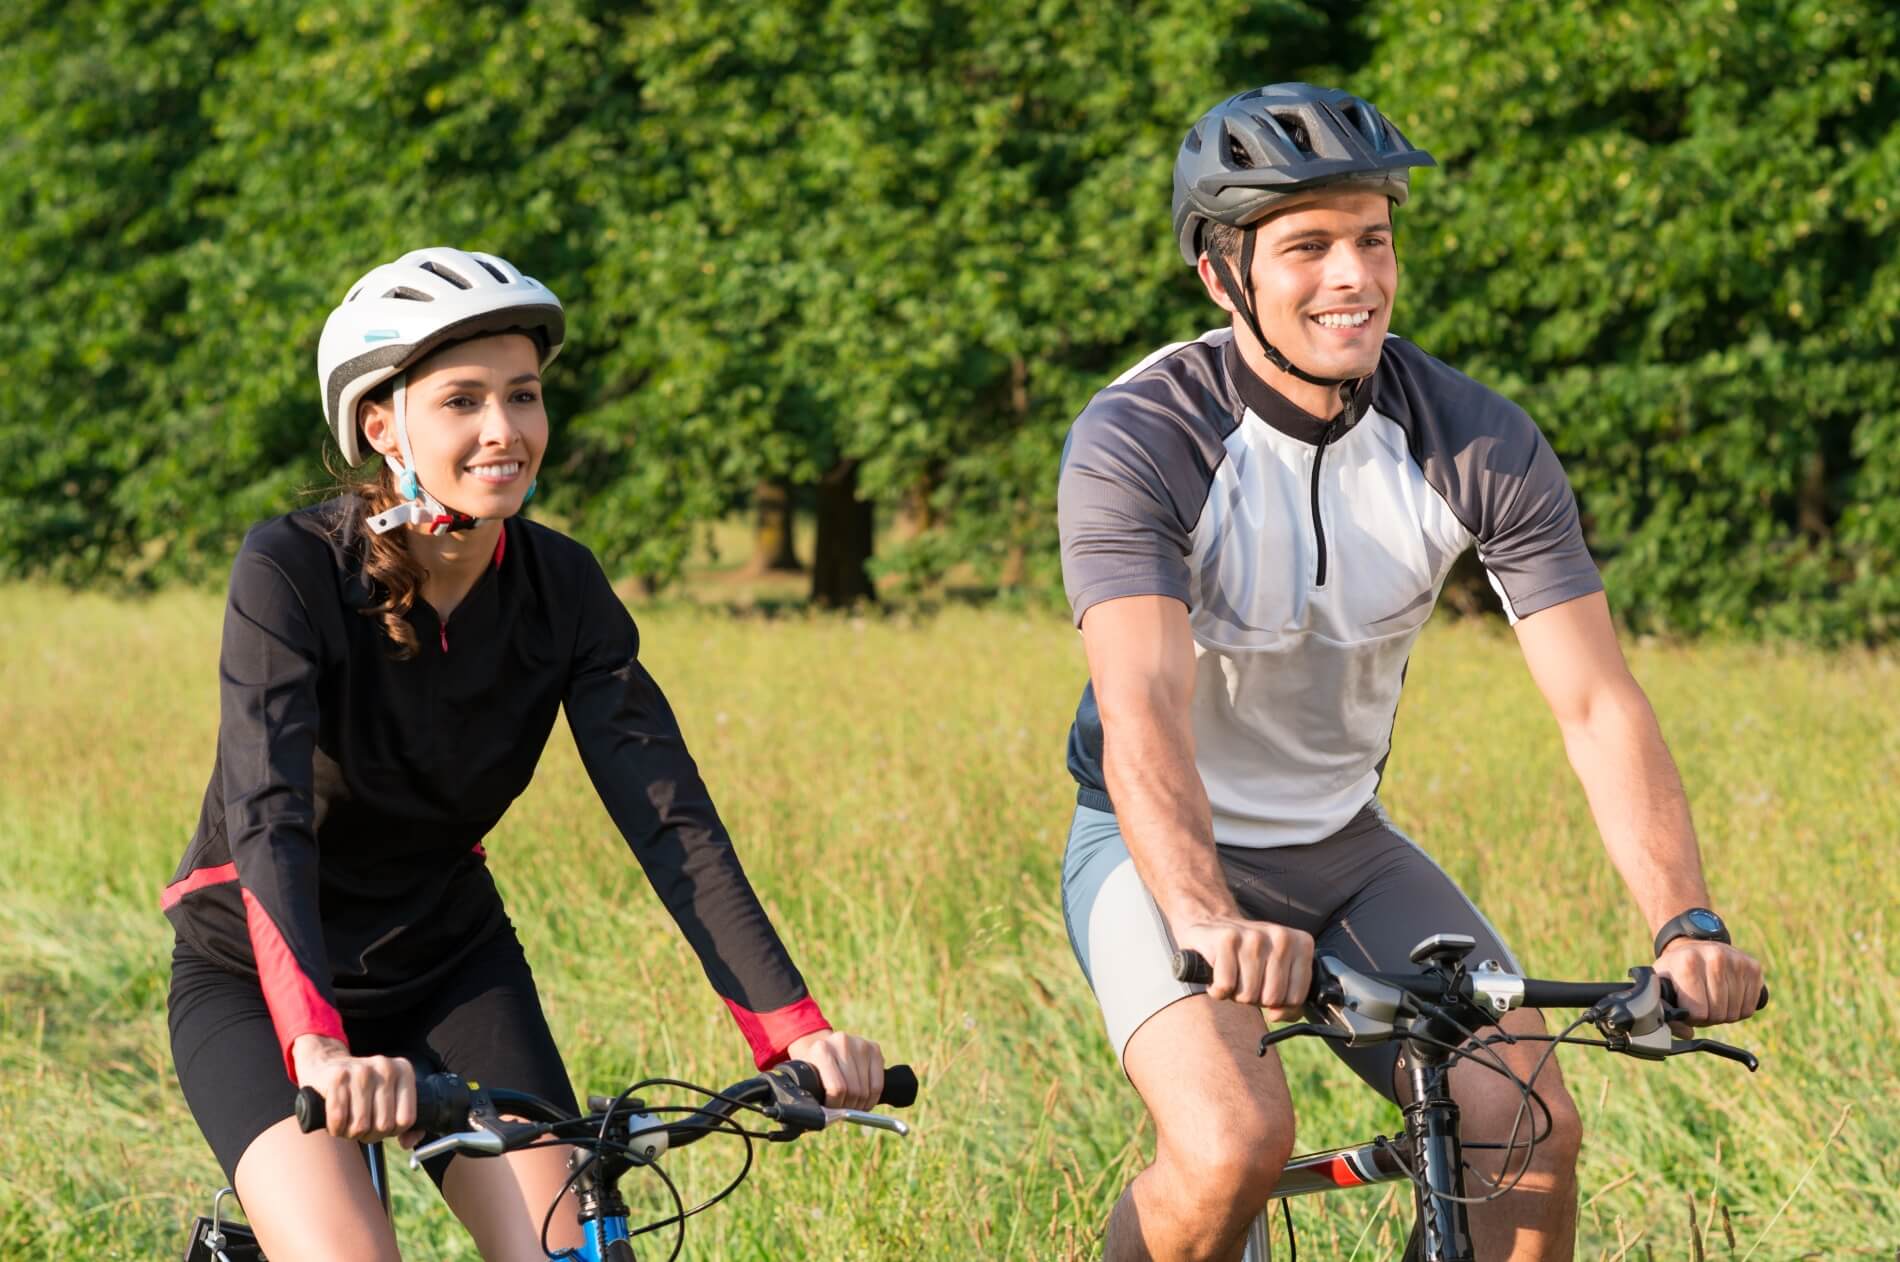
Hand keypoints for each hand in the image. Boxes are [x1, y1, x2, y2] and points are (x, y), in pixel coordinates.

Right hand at [290, 1034, 418, 1143]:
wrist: (328, 1064)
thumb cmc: (363, 1089)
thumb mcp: (390, 1097)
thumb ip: (405, 1122)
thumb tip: (408, 1143)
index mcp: (404, 1071)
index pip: (406, 1119)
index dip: (392, 1131)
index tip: (381, 1125)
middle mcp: (386, 1067)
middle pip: (383, 1125)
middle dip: (370, 1135)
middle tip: (361, 1127)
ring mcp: (361, 1070)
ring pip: (361, 1126)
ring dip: (351, 1133)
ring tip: (349, 1124)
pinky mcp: (337, 1077)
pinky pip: (339, 1119)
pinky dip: (336, 1128)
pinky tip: (336, 1121)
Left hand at [785, 1028, 884, 1109]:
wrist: (825, 1045)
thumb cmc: (815, 1067)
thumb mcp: (808, 1077)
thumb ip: (812, 1094)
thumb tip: (819, 1119)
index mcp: (821, 1050)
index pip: (837, 1088)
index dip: (835, 1106)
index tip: (831, 1112)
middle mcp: (842, 1043)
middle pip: (853, 1090)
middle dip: (848, 1107)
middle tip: (842, 1111)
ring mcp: (860, 1044)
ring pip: (866, 1090)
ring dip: (860, 1105)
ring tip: (852, 1107)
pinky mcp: (874, 1048)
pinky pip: (878, 1084)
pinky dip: (872, 1099)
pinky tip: (864, 1101)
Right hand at [1175, 917, 1313, 1021]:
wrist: (1214, 928)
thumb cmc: (1250, 959)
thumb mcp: (1279, 976)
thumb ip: (1289, 1003)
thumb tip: (1276, 1015)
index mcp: (1302, 944)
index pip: (1296, 998)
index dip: (1278, 1003)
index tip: (1267, 986)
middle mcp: (1281, 937)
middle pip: (1272, 998)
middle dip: (1255, 998)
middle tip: (1247, 980)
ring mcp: (1254, 936)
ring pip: (1248, 994)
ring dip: (1236, 994)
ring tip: (1234, 975)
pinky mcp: (1227, 939)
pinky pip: (1225, 986)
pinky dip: (1218, 990)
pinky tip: (1218, 974)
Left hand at [1653, 940, 1763, 1026]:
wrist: (1692, 947)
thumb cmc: (1676, 972)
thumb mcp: (1660, 987)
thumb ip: (1664, 1012)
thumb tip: (1687, 1034)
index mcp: (1688, 963)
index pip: (1699, 1013)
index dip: (1692, 1016)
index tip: (1687, 1006)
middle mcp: (1715, 957)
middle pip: (1718, 1014)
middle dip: (1708, 1016)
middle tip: (1700, 1002)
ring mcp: (1737, 961)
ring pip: (1735, 1013)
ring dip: (1723, 1013)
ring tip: (1712, 997)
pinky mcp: (1753, 967)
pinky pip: (1750, 1007)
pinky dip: (1738, 1009)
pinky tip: (1727, 995)